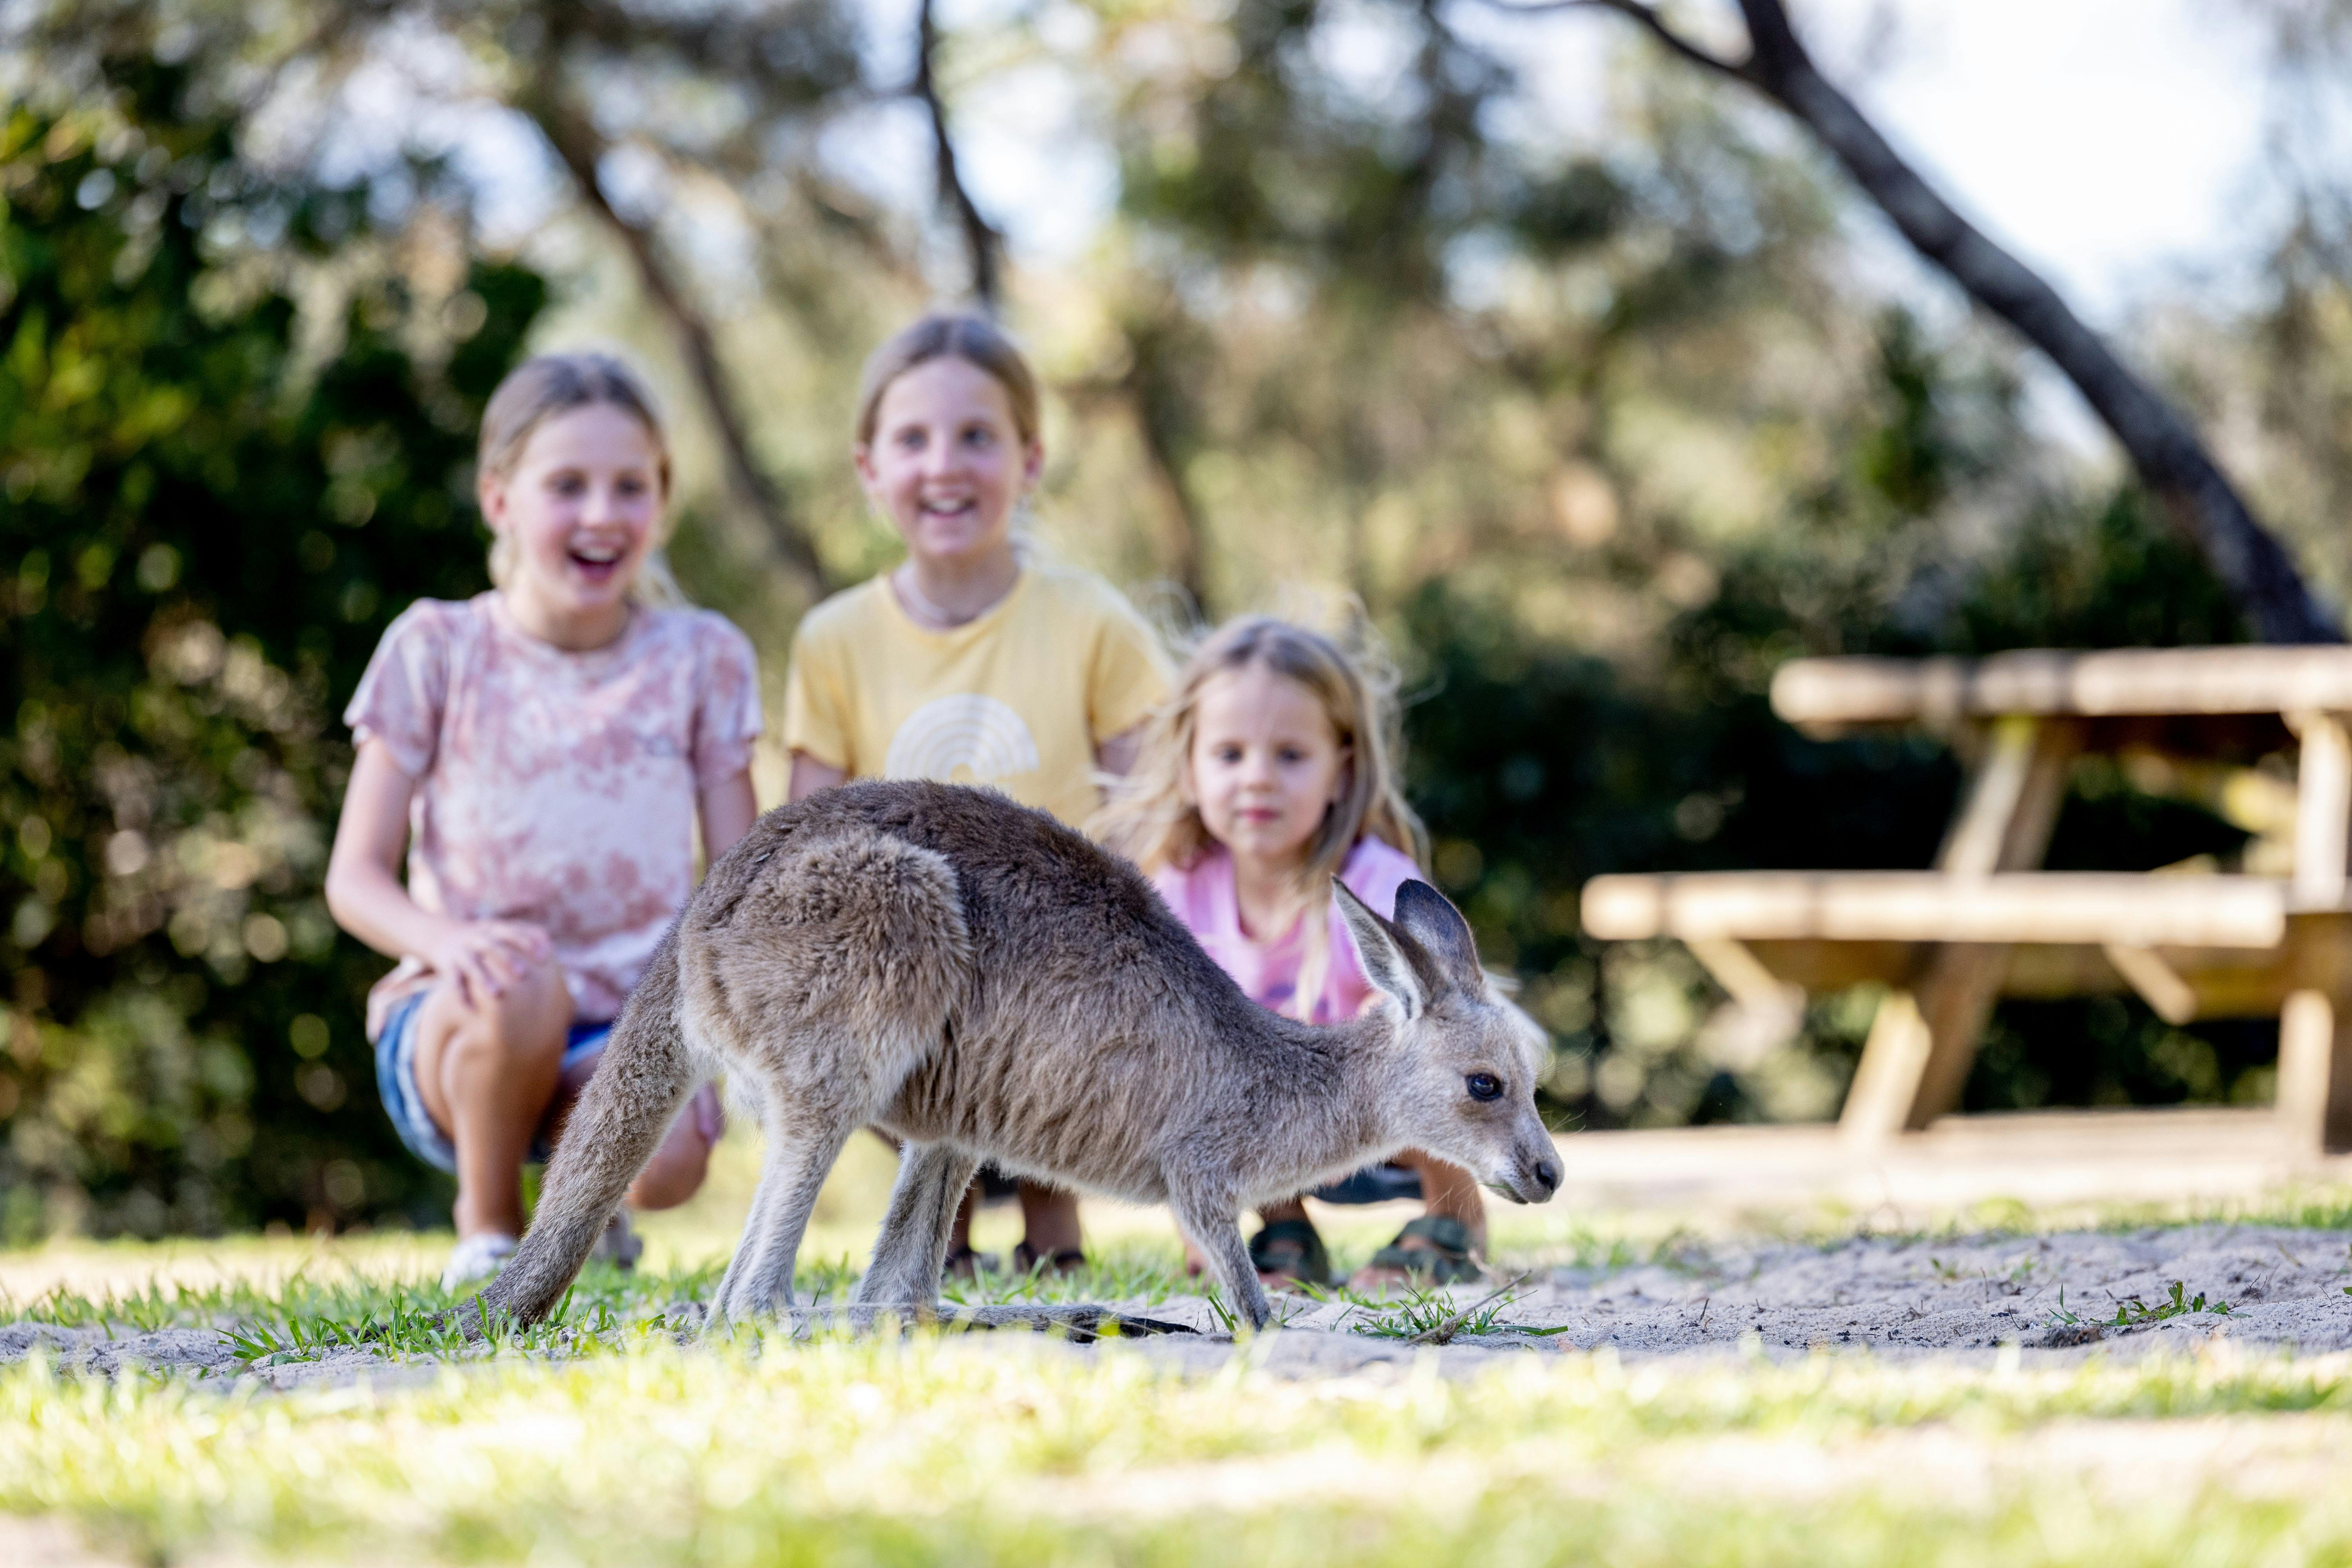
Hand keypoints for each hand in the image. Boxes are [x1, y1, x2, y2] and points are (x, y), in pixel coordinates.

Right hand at [427, 920, 552, 1008]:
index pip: (511, 931)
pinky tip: (471, 1009)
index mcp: (492, 929)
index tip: (544, 956)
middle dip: (507, 959)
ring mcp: (460, 952)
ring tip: (497, 995)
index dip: (527, 941)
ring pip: (471, 965)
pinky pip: (453, 981)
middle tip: (524, 975)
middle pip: (491, 946)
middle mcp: (476, 938)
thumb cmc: (482, 937)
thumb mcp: (498, 929)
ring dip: (484, 979)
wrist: (439, 935)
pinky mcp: (447, 965)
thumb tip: (550, 946)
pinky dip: (461, 995)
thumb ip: (523, 933)